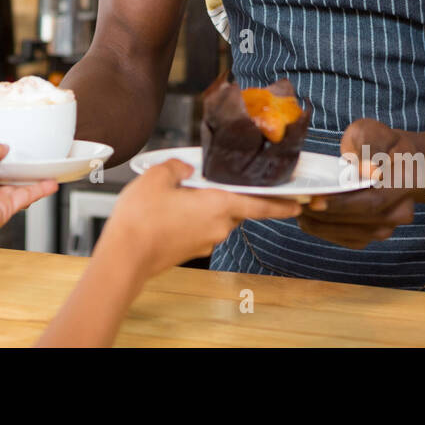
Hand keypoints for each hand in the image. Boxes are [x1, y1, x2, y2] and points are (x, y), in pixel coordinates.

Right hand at [98, 159, 301, 278]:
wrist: (125, 257)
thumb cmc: (142, 219)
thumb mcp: (157, 177)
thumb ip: (177, 167)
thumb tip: (185, 168)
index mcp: (218, 206)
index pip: (260, 205)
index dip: (282, 203)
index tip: (300, 203)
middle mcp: (217, 227)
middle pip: (236, 209)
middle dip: (231, 195)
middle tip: (217, 181)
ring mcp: (204, 242)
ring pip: (217, 218)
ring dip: (209, 206)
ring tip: (184, 192)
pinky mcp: (190, 250)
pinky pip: (200, 228)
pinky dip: (194, 218)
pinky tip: (173, 209)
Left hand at [296, 118, 421, 249]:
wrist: (396, 161)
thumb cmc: (380, 143)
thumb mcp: (373, 132)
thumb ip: (370, 145)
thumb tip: (369, 168)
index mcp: (407, 182)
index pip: (374, 201)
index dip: (343, 204)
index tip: (314, 201)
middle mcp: (402, 210)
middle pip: (363, 221)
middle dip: (327, 216)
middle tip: (297, 205)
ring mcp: (390, 225)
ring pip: (356, 235)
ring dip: (324, 227)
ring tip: (298, 212)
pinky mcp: (376, 233)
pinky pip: (352, 240)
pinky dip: (329, 233)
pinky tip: (309, 221)